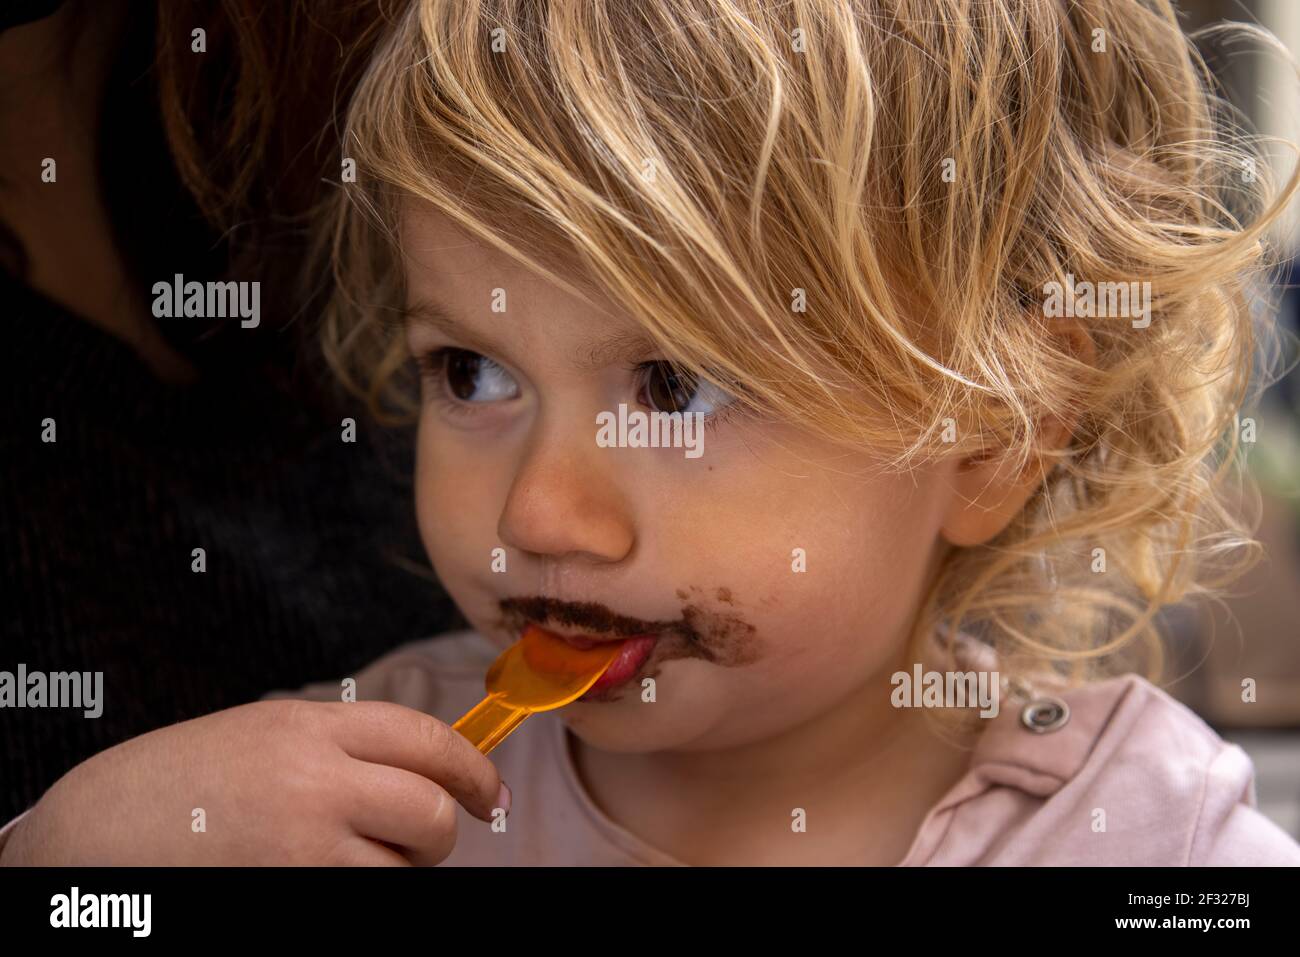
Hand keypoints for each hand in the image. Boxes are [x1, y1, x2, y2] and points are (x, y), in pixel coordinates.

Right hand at [0, 700, 507, 864]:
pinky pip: (364, 903)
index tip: (487, 794)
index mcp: (311, 727)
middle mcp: (315, 783)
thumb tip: (426, 773)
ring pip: (404, 873)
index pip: (427, 740)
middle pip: (430, 812)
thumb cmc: (182, 781)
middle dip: (439, 834)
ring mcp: (302, 849)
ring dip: (396, 875)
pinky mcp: (290, 898)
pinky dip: (362, 897)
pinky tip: (323, 882)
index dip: (472, 770)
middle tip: (418, 843)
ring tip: (350, 864)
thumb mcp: (266, 733)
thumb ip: (343, 747)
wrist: (94, 835)